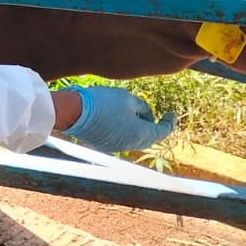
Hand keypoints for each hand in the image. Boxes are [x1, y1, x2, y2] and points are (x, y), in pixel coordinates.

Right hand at [60, 85, 174, 153]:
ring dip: (137, 128)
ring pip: (134, 139)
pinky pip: (121, 140)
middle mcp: (130, 144)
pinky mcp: (104, 145)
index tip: (171, 114)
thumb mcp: (127, 98)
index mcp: (140, 134)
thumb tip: (145, 113)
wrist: (74, 112)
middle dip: (152, 125)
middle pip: (148, 137)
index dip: (169, 122)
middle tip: (148, 112)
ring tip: (130, 112)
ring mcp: (116, 147)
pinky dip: (125, 131)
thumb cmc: (103, 102)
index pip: (162, 131)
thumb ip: (142, 107)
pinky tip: (116, 118)